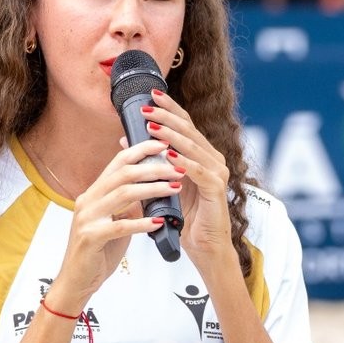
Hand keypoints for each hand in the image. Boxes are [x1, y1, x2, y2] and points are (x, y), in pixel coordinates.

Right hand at [52, 138, 176, 309]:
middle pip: (123, 173)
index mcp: (94, 193)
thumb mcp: (114, 220)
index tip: (163, 143)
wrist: (76, 281)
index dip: (141, 150)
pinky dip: (141, 223)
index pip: (118, 162)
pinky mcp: (90, 238)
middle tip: (177, 167)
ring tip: (175, 188)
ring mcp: (87, 218)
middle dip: (152, 167)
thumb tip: (150, 188)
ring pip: (123, 194)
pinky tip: (159, 221)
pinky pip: (119, 226)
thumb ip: (127, 204)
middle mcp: (88, 201)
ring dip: (152, 189)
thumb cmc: (98, 251)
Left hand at [136, 88, 234, 261]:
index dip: (169, 109)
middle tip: (147, 108)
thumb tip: (126, 139)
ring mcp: (217, 173)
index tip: (152, 95)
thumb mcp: (162, 183)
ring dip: (171, 136)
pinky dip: (184, 162)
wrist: (205, 247)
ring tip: (152, 127)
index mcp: (201, 154)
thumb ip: (150, 160)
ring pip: (193, 147)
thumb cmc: (186, 216)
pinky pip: (199, 172)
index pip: (184, 124)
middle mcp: (213, 159)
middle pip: (189, 130)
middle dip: (166, 117)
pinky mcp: (217, 189)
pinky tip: (169, 156)